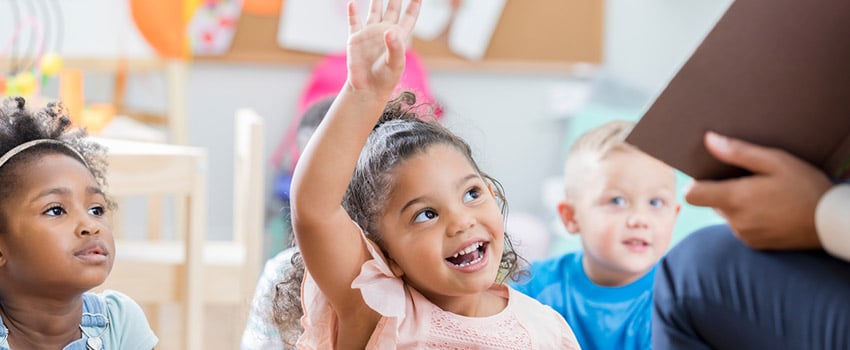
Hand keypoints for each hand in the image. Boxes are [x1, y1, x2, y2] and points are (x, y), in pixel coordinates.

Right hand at [346, 0, 420, 95]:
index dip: (414, 6)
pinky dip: (352, 13)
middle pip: (392, 9)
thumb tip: (389, 30)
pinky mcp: (356, 39)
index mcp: (398, 37)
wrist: (367, 89)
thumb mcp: (395, 63)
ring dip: (375, 0)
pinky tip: (352, 3)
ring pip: (374, 11)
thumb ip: (395, 47)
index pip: (409, 17)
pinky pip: (354, 22)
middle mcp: (385, 32)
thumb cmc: (385, 79)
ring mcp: (370, 34)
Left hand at [685, 132, 832, 249]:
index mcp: (735, 199)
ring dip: (737, 204)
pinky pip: (741, 226)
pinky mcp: (755, 244)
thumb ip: (738, 152)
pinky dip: (749, 217)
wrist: (830, 222)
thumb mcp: (775, 161)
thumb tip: (709, 140)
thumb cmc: (805, 187)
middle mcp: (735, 221)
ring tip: (764, 194)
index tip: (710, 174)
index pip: (692, 195)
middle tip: (749, 179)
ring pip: (727, 214)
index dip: (697, 183)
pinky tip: (770, 208)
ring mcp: (744, 234)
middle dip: (723, 190)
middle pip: (711, 202)